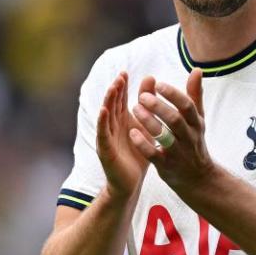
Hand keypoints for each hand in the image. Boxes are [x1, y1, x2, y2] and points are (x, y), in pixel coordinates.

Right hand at [96, 72, 154, 198]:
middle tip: (121, 76)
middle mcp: (113, 126)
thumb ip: (149, 106)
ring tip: (113, 88)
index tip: (126, 72)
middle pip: (112, 104)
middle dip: (115, 90)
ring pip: (106, 116)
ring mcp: (107, 138)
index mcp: (123, 121)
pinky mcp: (105, 150)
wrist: (131, 182)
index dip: (122, 87)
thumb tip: (152, 80)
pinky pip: (103, 134)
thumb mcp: (146, 127)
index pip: (121, 100)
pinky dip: (102, 121)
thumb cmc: (138, 152)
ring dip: (108, 101)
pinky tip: (104, 111)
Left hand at [129, 68, 214, 188]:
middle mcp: (189, 137)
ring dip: (148, 122)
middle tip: (142, 97)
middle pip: (175, 119)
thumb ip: (195, 95)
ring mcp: (178, 152)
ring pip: (164, 135)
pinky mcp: (166, 165)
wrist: (199, 178)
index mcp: (196, 123)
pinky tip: (132, 133)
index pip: (187, 106)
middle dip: (158, 107)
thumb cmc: (195, 142)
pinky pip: (154, 154)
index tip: (158, 84)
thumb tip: (197, 70)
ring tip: (134, 109)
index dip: (173, 94)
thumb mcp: (198, 119)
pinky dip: (143, 143)